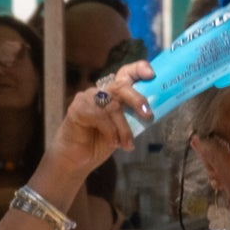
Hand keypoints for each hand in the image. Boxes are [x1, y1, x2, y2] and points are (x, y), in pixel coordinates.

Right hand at [50, 63, 155, 179]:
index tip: (152, 74)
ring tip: (127, 144)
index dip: (139, 69)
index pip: (126, 74)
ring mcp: (87, 98)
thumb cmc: (101, 143)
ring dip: (124, 128)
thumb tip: (152, 113)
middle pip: (121, 86)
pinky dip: (111, 132)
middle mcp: (100, 92)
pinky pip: (100, 117)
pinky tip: (113, 143)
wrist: (77, 160)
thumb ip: (133, 117)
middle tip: (147, 115)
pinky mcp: (77, 109)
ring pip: (112, 107)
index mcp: (113, 93)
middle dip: (137, 99)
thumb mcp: (123, 129)